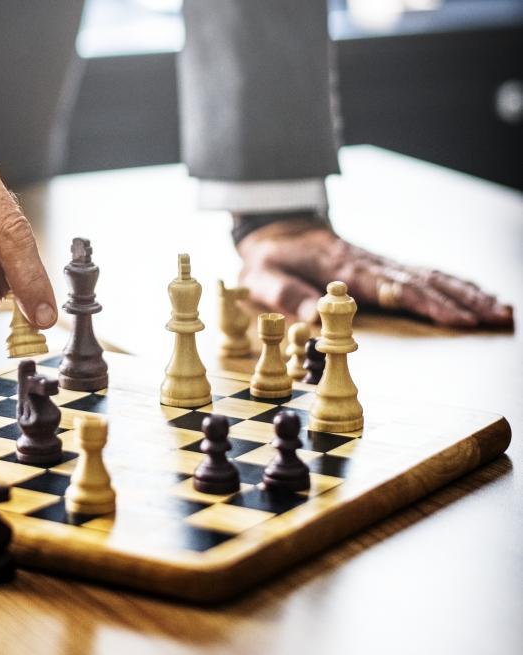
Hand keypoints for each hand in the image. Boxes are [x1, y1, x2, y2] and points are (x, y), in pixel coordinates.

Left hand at [237, 218, 513, 327]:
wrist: (274, 228)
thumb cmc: (267, 259)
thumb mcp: (261, 276)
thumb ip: (286, 294)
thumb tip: (312, 317)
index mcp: (341, 268)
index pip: (390, 287)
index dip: (424, 303)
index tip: (454, 319)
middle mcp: (367, 262)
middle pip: (420, 281)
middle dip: (460, 301)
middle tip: (494, 318)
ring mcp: (378, 262)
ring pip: (429, 275)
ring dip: (466, 293)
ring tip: (501, 310)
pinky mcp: (382, 265)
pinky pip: (423, 273)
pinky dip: (453, 284)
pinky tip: (479, 296)